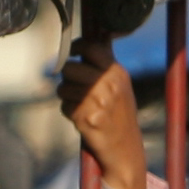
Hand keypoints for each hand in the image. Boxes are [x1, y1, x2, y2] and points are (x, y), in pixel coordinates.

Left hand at [55, 42, 149, 188]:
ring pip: (63, 87)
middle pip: (70, 68)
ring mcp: (97, 101)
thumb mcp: (120, 85)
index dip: (76, 47)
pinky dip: (69, 112)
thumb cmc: (119, 114)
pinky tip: (83, 118)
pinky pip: (65, 106)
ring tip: (81, 104)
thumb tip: (89, 40)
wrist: (124, 148)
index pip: (91, 47)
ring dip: (67, 96)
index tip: (72, 52)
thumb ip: (105, 65)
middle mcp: (108, 84)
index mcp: (117, 73)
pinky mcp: (85, 118)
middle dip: (68, 77)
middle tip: (76, 86)